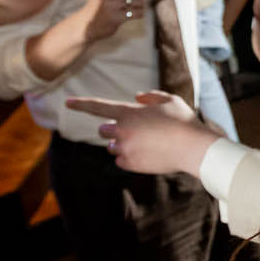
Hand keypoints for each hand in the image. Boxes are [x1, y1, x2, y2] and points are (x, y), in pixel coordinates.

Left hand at [68, 91, 218, 176]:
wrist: (193, 148)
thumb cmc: (184, 122)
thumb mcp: (170, 100)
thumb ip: (150, 96)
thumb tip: (137, 97)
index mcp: (128, 112)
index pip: (98, 107)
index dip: (81, 104)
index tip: (67, 103)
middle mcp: (122, 130)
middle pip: (103, 130)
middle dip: (114, 131)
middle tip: (134, 132)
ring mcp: (125, 148)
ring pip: (112, 147)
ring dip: (122, 145)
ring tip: (146, 144)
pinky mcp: (130, 164)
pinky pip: (121, 161)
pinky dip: (130, 159)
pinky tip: (148, 155)